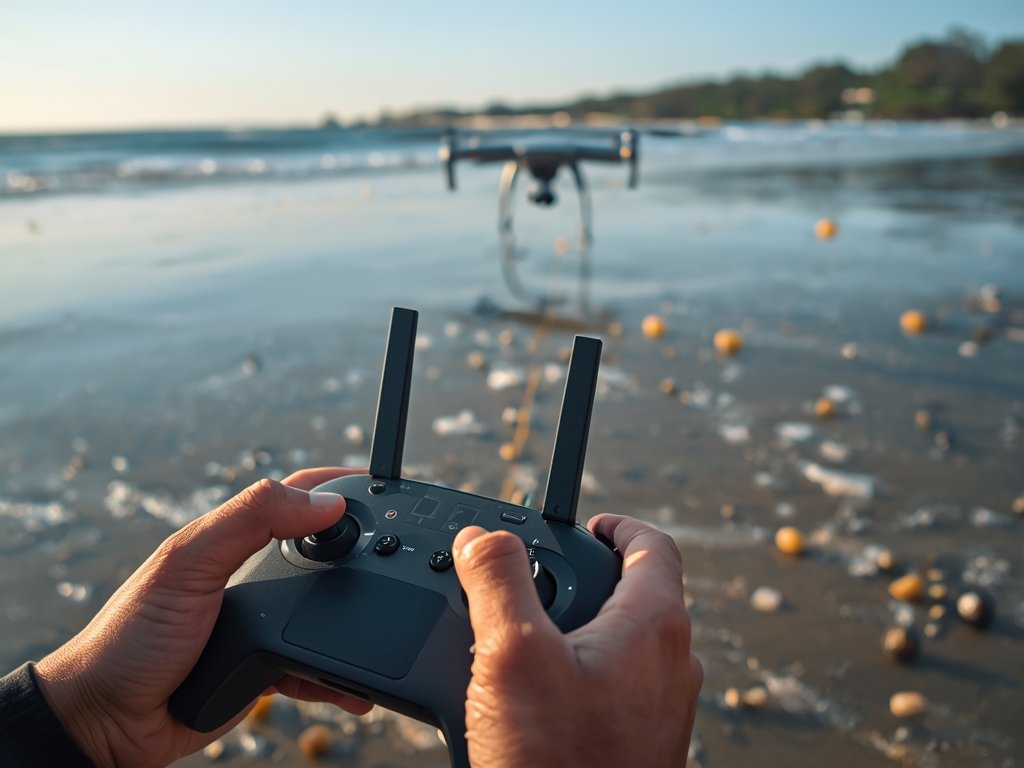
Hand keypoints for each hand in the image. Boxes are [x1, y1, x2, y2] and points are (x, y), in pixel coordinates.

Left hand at [34, 467, 373, 767]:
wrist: (107, 721)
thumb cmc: (130, 638)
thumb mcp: (187, 563)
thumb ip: (250, 521)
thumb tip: (324, 503)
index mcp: (233, 538)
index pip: (297, 495)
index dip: (340, 486)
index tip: (384, 486)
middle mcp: (251, 574)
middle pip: (323, 549)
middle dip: (364, 548)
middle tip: (403, 550)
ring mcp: (260, 623)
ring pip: (328, 611)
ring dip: (359, 614)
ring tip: (392, 616)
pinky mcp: (265, 667)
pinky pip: (316, 667)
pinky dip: (341, 675)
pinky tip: (358, 685)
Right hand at [452, 514, 700, 767]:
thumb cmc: (558, 764)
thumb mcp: (511, 654)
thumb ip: (498, 581)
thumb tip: (481, 538)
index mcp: (655, 626)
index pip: (654, 545)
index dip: (618, 524)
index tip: (590, 523)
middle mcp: (672, 664)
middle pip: (641, 593)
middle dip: (592, 576)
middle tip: (547, 576)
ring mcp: (661, 708)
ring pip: (629, 643)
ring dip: (587, 626)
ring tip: (535, 634)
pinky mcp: (643, 744)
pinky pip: (621, 687)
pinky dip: (587, 671)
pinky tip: (543, 695)